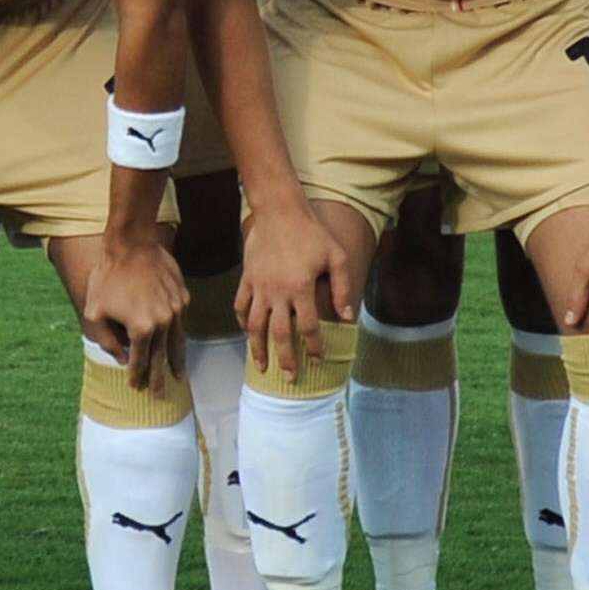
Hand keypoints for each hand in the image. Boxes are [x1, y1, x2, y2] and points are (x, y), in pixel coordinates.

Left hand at [81, 235, 189, 389]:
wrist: (132, 243)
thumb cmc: (108, 276)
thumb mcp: (95, 310)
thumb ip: (106, 338)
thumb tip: (120, 357)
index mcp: (141, 329)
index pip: (140, 360)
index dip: (137, 376)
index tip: (137, 387)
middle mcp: (163, 323)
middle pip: (162, 358)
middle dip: (160, 379)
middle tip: (160, 396)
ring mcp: (176, 310)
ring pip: (177, 342)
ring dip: (176, 361)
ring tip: (178, 376)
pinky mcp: (183, 297)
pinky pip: (181, 323)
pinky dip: (179, 336)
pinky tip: (178, 344)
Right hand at [237, 202, 353, 380]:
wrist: (279, 211)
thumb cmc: (311, 233)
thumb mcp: (336, 256)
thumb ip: (341, 287)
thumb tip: (347, 316)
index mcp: (300, 288)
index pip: (308, 327)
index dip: (314, 347)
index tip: (318, 361)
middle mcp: (277, 292)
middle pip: (279, 334)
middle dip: (285, 358)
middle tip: (289, 378)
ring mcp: (259, 287)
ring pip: (255, 325)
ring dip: (258, 348)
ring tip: (261, 366)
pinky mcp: (247, 278)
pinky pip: (241, 305)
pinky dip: (242, 321)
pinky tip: (246, 332)